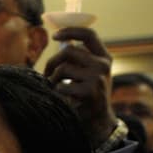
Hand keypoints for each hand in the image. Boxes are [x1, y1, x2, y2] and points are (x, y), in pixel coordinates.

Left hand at [44, 26, 116, 147]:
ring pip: (63, 68)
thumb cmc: (88, 94)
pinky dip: (57, 92)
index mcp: (104, 57)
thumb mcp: (89, 72)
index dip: (70, 31)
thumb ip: (79, 58)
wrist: (98, 121)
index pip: (89, 35)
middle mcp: (103, 65)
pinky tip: (64, 98)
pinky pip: (61, 85)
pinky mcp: (88, 91)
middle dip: (53, 61)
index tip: (55, 36)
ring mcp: (97, 78)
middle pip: (69, 50)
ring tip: (58, 88)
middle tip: (48, 74)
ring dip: (53, 79)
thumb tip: (60, 40)